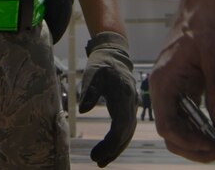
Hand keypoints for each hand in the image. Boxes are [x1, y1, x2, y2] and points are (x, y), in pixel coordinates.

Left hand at [78, 31, 137, 165]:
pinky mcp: (129, 109)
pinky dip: (119, 141)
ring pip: (128, 133)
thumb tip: (82, 110)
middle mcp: (131, 103)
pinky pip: (126, 129)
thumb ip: (88, 91)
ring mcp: (132, 106)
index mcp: (123, 94)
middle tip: (97, 162)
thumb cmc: (102, 63)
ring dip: (116, 149)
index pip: (120, 124)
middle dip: (112, 149)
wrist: (114, 55)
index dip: (110, 142)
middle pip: (125, 132)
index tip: (97, 154)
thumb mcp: (92, 72)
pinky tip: (109, 151)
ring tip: (101, 162)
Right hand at [149, 8, 214, 162]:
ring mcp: (173, 91)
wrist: (202, 8)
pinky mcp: (184, 90)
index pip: (168, 126)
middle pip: (172, 134)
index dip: (188, 142)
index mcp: (165, 83)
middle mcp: (164, 90)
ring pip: (180, 129)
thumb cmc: (205, 26)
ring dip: (200, 141)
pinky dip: (203, 128)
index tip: (213, 145)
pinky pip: (189, 118)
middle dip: (196, 148)